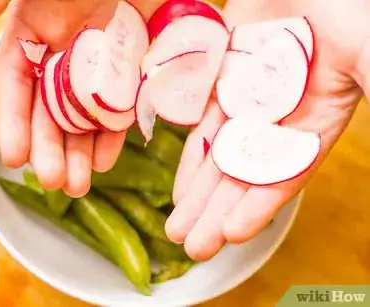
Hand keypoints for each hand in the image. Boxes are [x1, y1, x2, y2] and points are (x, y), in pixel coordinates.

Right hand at [0, 0, 161, 196]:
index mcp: (33, 39)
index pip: (16, 89)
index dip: (13, 124)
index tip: (13, 158)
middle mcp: (61, 61)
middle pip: (50, 114)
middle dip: (49, 149)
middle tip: (53, 182)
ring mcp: (96, 72)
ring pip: (83, 121)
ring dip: (79, 155)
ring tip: (77, 187)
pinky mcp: (129, 76)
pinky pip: (118, 111)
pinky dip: (112, 137)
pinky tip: (104, 162)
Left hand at [167, 0, 369, 260]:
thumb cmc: (350, 9)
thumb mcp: (369, 55)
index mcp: (316, 120)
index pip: (283, 174)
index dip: (258, 205)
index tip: (230, 233)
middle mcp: (278, 119)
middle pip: (242, 174)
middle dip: (216, 212)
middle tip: (191, 246)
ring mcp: (247, 98)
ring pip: (217, 154)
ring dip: (197, 192)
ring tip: (176, 227)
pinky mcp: (223, 76)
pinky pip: (201, 117)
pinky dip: (190, 150)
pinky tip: (178, 184)